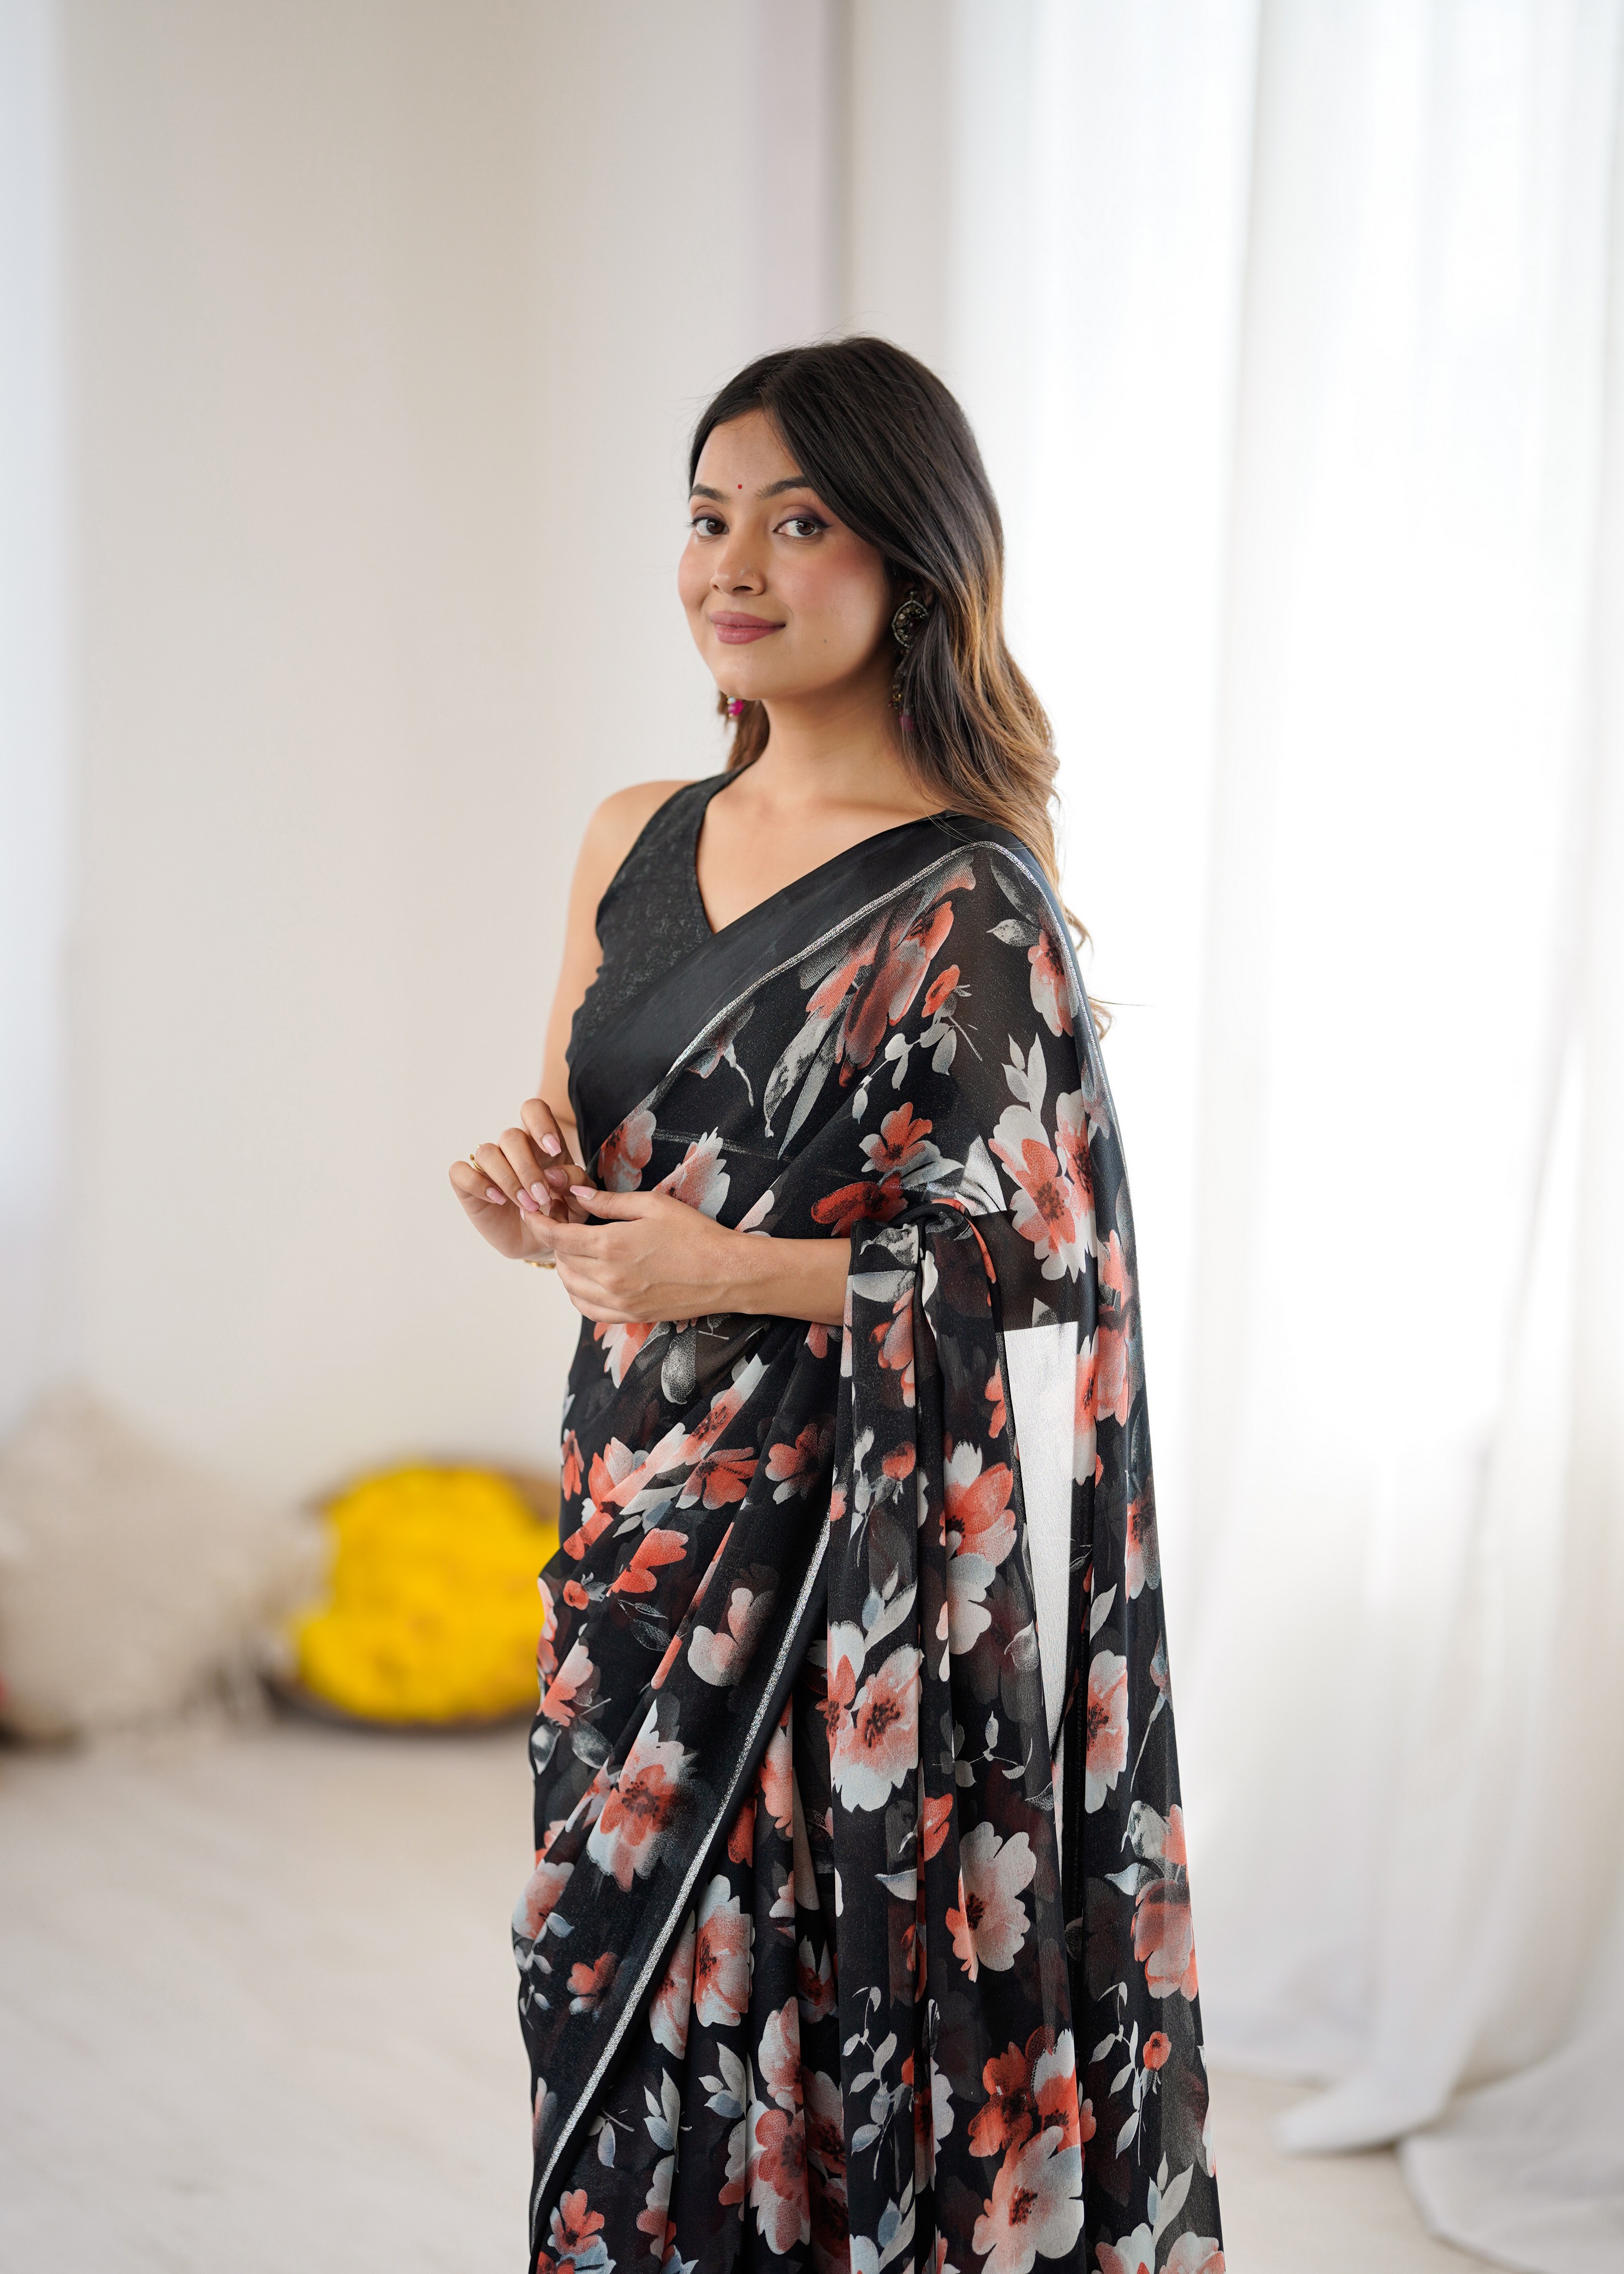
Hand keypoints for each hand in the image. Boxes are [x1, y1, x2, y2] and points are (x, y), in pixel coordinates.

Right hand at [448, 1097, 594, 1262]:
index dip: (540, 1123)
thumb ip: (576, 1182)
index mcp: (540, 1143)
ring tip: (527, 1206)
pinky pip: (460, 1171)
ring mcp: (488, 1166)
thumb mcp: (580, 1201)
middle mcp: (512, 1149)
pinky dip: (478, 1184)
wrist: (539, 1242)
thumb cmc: (561, 1213)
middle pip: (510, 1136)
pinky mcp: (467, 1184)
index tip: (554, 1150)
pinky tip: (498, 1200)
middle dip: (527, 1168)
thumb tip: (554, 1175)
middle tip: (542, 1197)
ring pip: (486, 1152)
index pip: (532, 1110)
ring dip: (508, 1180)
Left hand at [548, 1189, 850, 1327]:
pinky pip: (588, 1310)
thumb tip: (578, 1196)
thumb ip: (610, 1203)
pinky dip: (577, 1294)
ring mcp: (618, 1302)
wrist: (727, 1274)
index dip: (540, 1223)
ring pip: (570, 1287)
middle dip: (554, 1240)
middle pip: (562, 1261)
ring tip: (574, 1248)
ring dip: (565, 1267)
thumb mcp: (653, 1205)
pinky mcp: (630, 1316)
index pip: (558, 1237)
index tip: (533, 1211)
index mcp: (611, 1247)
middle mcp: (608, 1279)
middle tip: (560, 1222)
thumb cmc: (696, 1234)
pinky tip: (585, 1279)